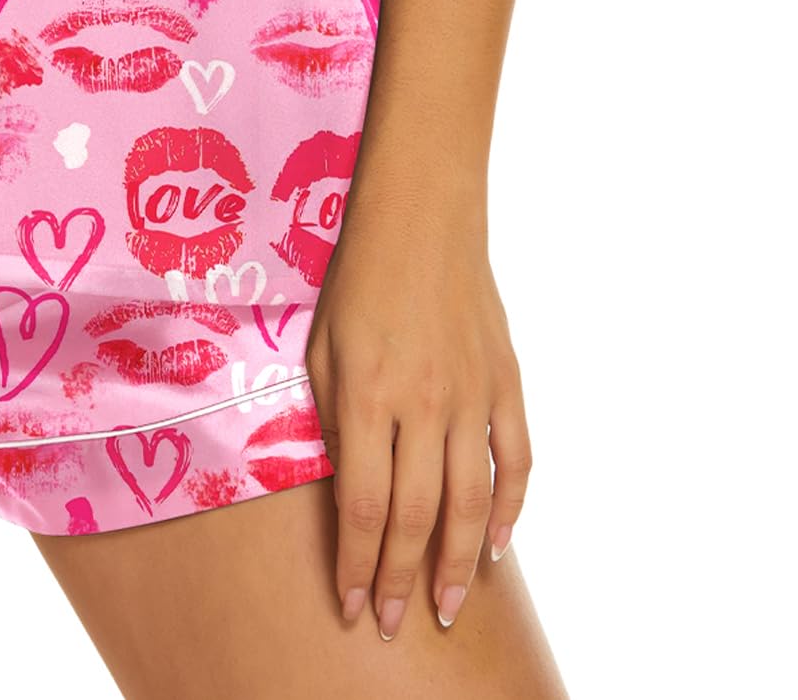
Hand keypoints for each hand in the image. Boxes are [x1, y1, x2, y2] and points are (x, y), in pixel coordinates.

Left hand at [304, 192, 531, 639]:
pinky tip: (495, 547)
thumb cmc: (357, 276)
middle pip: (414, 516)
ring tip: (442, 608)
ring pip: (469, 502)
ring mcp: (472, 395)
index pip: (362, 504)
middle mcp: (423, 404)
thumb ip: (332, 418)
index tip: (350, 602)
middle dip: (399, 578)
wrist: (422, 214)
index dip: (356, 562)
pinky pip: (516, 461)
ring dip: (454, 564)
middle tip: (393, 624)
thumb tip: (342, 488)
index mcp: (367, 394)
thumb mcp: (322, 345)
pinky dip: (510, 510)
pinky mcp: (505, 382)